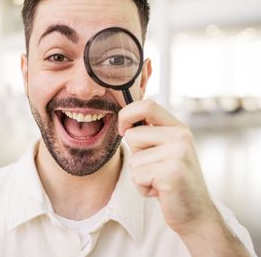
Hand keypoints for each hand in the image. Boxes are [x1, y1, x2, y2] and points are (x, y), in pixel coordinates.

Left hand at [118, 99, 218, 234]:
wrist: (195, 214)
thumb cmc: (173, 181)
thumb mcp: (164, 150)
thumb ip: (149, 134)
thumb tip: (123, 122)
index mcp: (177, 128)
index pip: (147, 105)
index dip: (127, 114)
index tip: (123, 130)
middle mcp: (181, 136)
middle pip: (132, 135)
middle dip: (135, 156)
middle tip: (155, 168)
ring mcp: (178, 154)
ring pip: (133, 159)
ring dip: (139, 175)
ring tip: (159, 181)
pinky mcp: (172, 173)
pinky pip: (137, 176)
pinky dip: (143, 188)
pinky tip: (160, 191)